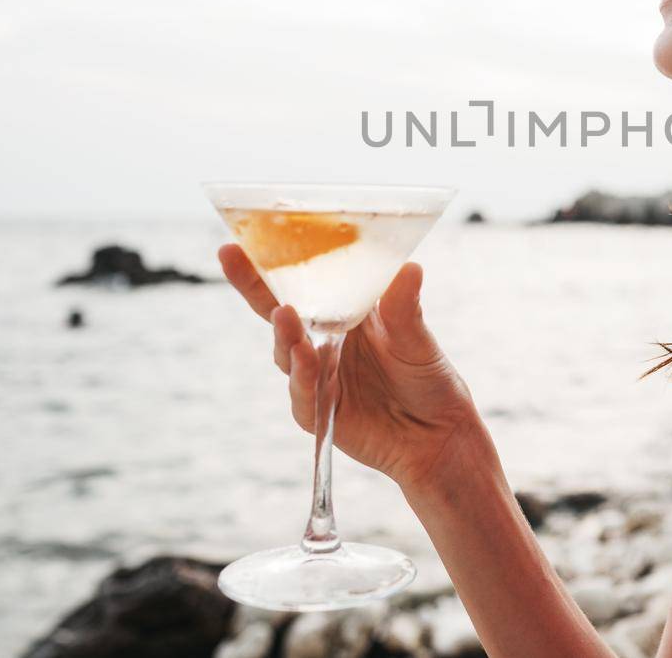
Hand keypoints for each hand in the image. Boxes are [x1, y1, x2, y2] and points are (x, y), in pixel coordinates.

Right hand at [219, 244, 485, 492]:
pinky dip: (303, 375)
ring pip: (287, 351)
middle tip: (232, 256)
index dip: (269, 262)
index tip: (241, 235)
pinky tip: (306, 358)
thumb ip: (405, 308)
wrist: (439, 436)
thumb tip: (409, 267)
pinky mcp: (319, 412)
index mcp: (342, 312)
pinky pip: (304, 392)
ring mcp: (317, 376)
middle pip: (276, 311)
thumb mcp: (417, 338)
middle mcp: (322, 341)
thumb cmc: (428, 379)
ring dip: (284, 332)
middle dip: (252, 284)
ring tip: (284, 313)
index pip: (299, 283)